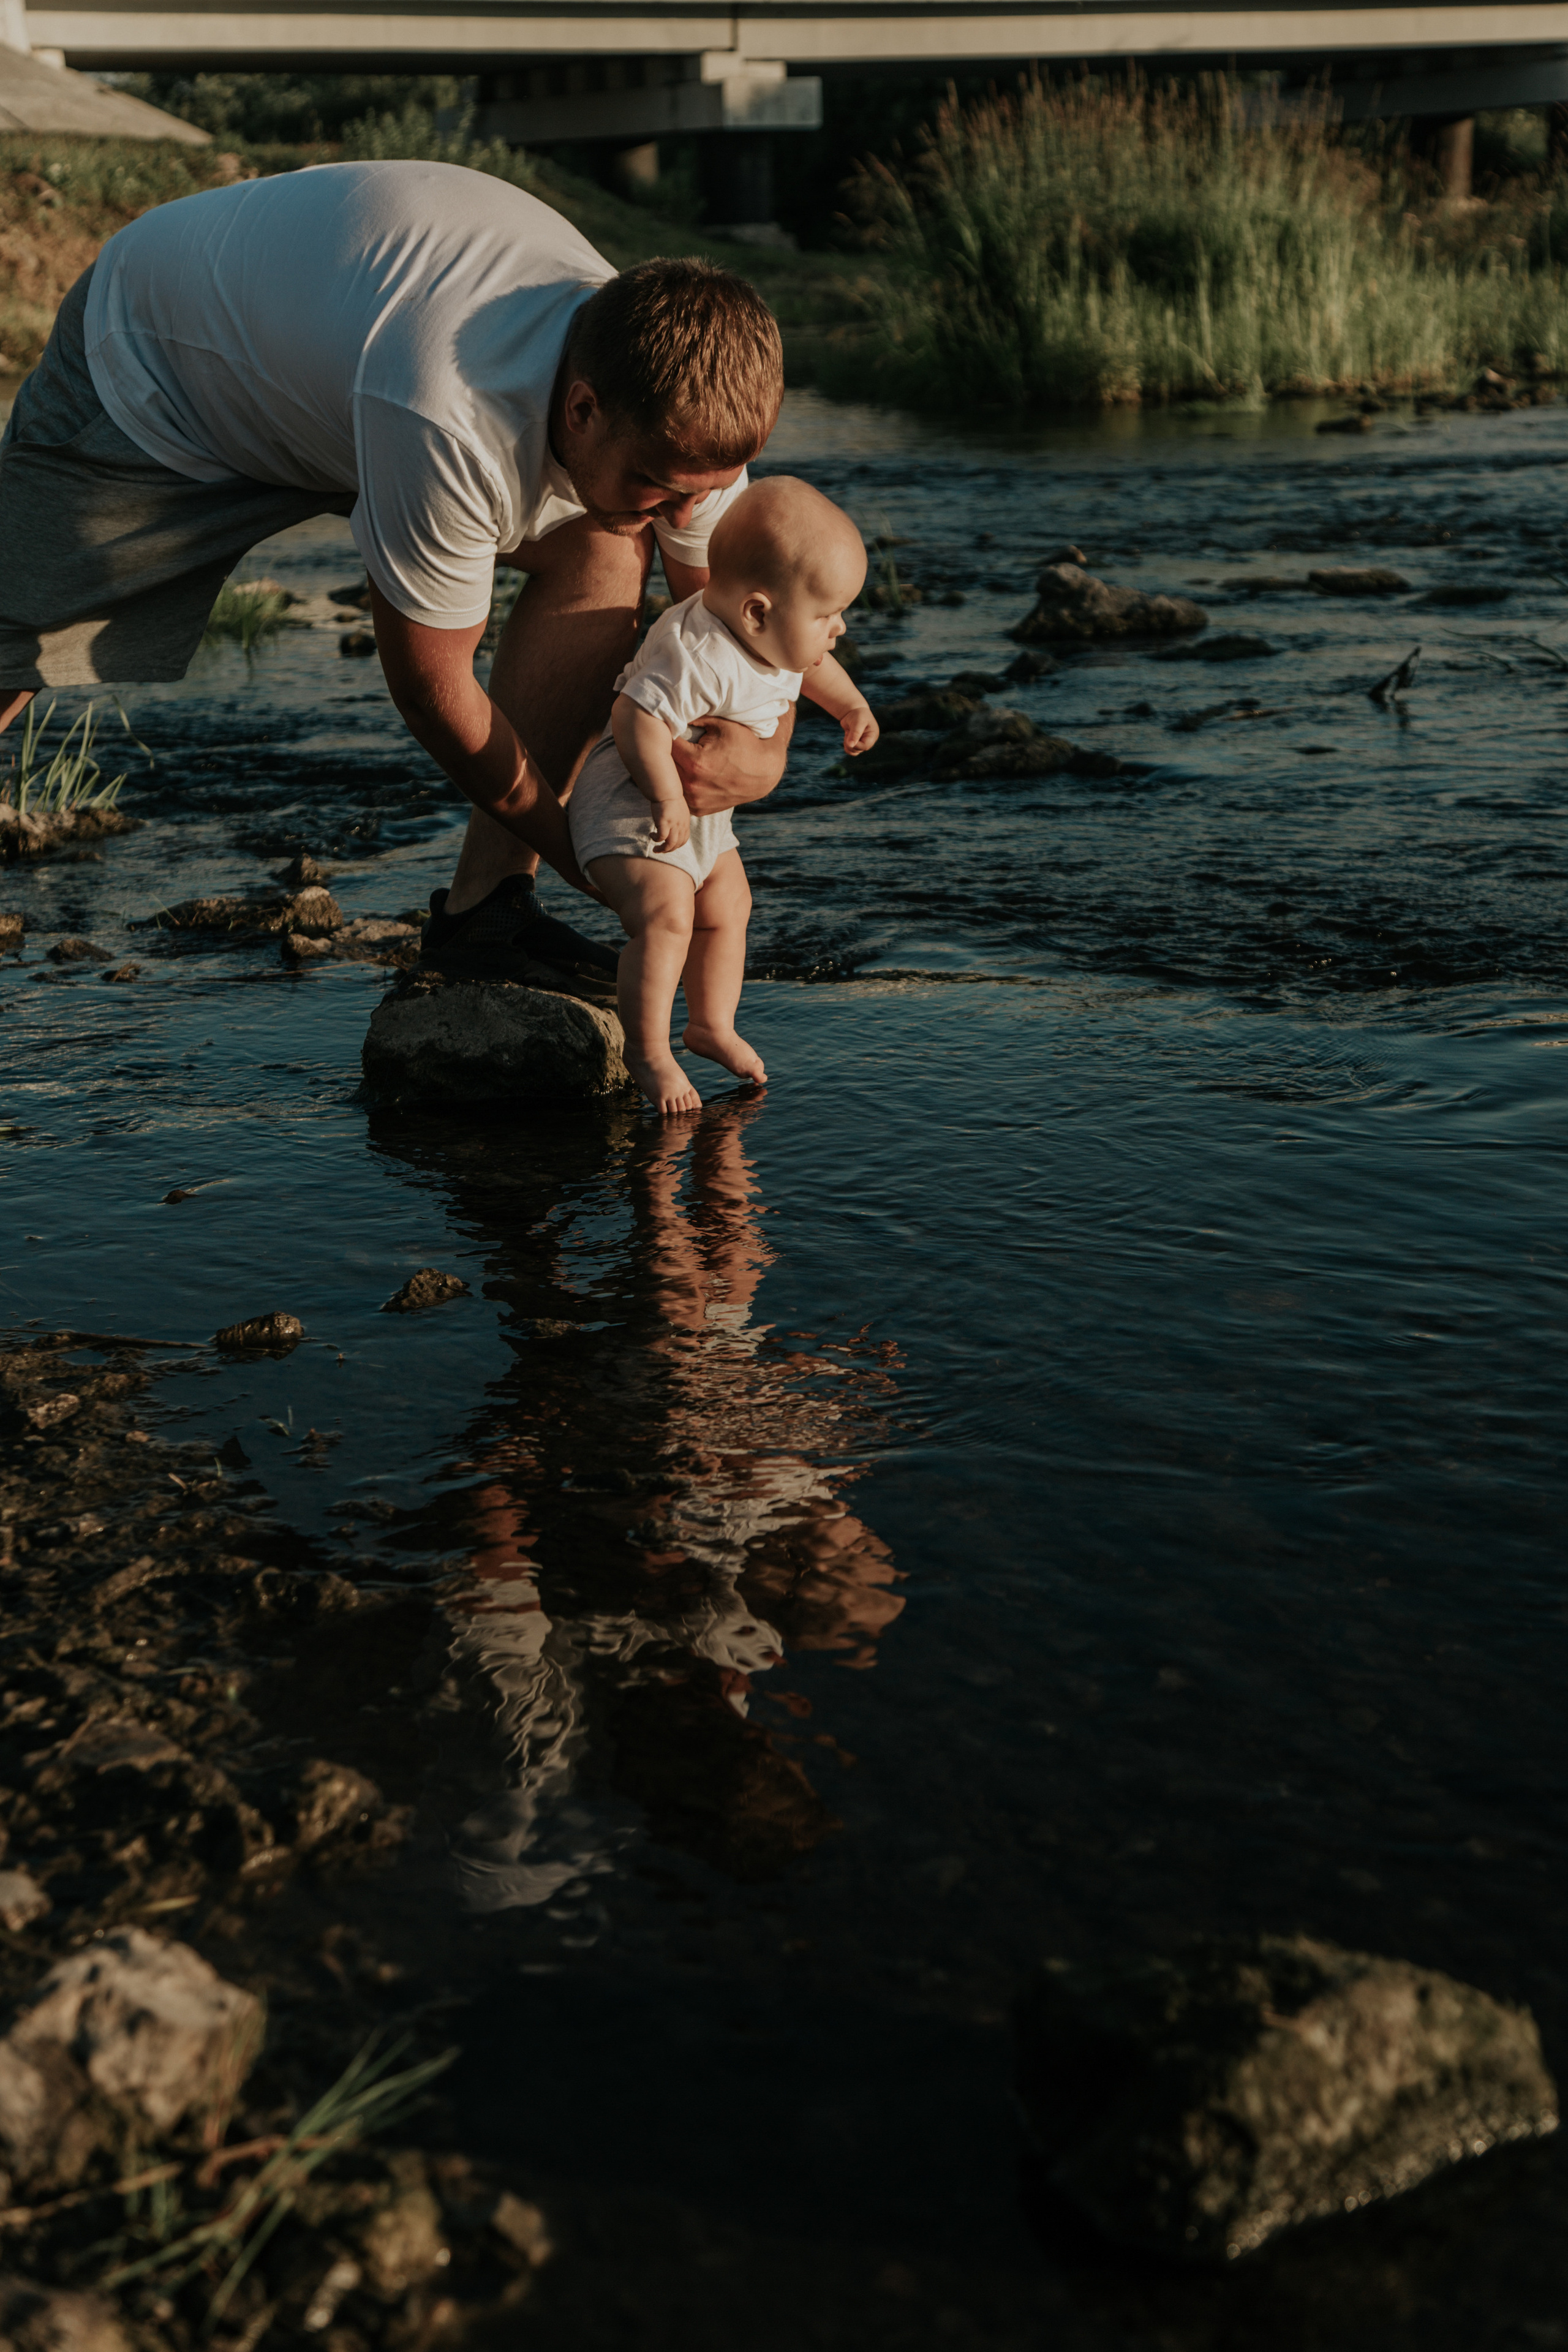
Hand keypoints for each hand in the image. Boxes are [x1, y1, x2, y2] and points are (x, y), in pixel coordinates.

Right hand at [650, 793, 690, 851]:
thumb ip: (678, 819)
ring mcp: (673, 825)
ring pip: (670, 844)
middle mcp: (681, 825)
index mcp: (685, 823)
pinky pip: (661, 837)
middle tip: (660, 850)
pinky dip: (656, 839)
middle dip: (668, 850)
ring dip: (662, 849)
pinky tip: (651, 835)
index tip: (669, 846)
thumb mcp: (678, 810)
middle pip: (677, 844)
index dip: (676, 845)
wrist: (667, 791)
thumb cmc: (670, 798)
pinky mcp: (665, 823)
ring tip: (655, 850)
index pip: (684, 840)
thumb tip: (672, 824)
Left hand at [672, 707, 793, 814]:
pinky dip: (680, 786)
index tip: (664, 729)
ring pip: (669, 784)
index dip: (664, 736)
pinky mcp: (698, 810)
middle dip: (664, 754)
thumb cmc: (744, 744)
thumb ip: (694, 718)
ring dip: (669, 772)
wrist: (764, 772)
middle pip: (664, 767)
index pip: (665, 746)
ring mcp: (695, 801)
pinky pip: (679, 796)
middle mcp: (692, 785)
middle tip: (665, 743)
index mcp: (694, 762)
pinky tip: (683, 775)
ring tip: (673, 759)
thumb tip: (672, 709)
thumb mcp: (721, 724)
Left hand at [841, 702, 878, 755]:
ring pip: (854, 752)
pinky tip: (847, 737)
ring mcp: (862, 743)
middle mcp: (869, 741)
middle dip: (850, 743)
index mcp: (873, 735)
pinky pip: (850, 751)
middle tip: (848, 733)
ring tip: (848, 734)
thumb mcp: (858, 722)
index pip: (865, 746)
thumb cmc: (858, 714)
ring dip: (847, 745)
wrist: (853, 711)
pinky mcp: (856, 743)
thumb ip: (855, 733)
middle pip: (859, 750)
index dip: (856, 744)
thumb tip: (850, 745)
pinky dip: (846, 745)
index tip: (849, 736)